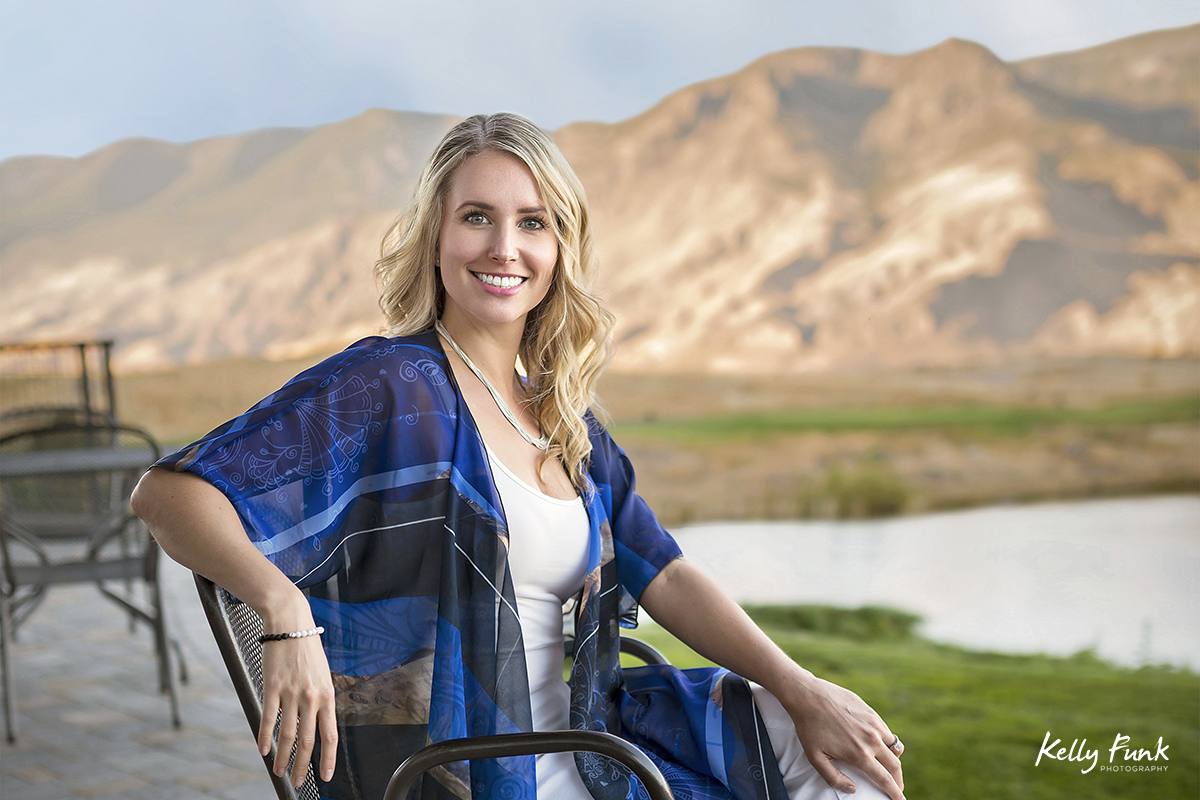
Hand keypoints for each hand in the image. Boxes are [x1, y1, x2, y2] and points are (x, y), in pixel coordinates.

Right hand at [259, 635, 337, 786]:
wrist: (291, 623)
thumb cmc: (307, 649)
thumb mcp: (323, 674)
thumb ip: (321, 698)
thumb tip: (318, 721)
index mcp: (328, 694)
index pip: (330, 734)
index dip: (329, 758)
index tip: (326, 775)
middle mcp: (311, 696)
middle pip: (308, 740)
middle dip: (304, 765)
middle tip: (300, 781)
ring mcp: (291, 692)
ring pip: (288, 734)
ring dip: (283, 757)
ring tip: (280, 771)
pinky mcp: (272, 687)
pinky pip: (268, 718)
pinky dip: (264, 737)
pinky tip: (263, 750)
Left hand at [784, 676, 904, 799]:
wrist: (808, 696)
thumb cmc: (809, 727)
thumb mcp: (815, 758)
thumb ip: (834, 778)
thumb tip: (852, 788)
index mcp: (859, 754)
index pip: (885, 779)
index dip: (895, 793)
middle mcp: (871, 739)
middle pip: (895, 766)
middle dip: (898, 780)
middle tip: (897, 787)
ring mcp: (873, 724)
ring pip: (895, 747)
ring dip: (894, 760)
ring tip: (888, 767)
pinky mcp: (871, 712)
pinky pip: (887, 732)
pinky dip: (887, 743)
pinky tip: (879, 745)